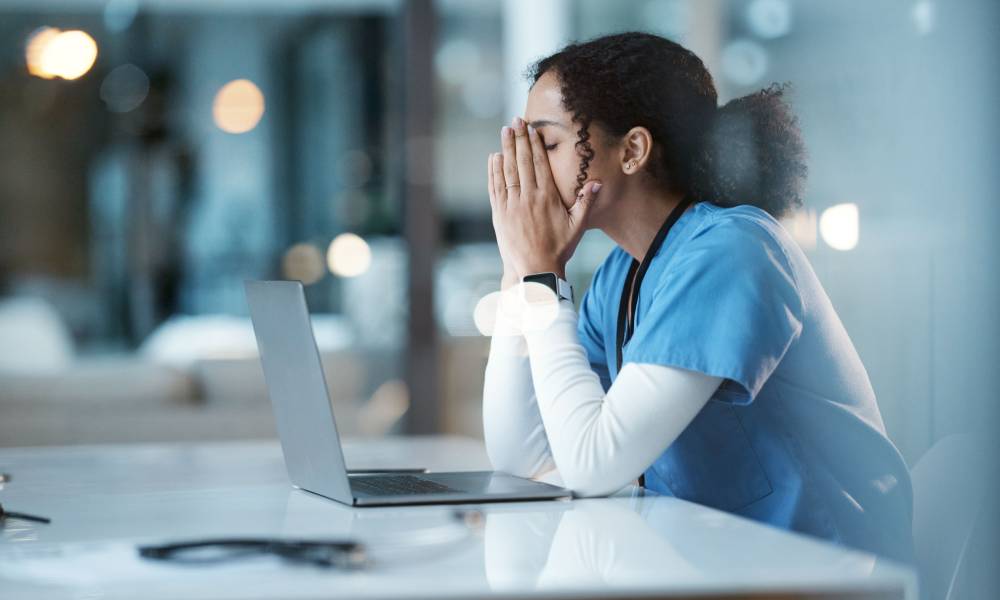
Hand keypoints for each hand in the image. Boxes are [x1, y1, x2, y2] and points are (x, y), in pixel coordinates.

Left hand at [487, 116, 601, 281]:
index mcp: (547, 198)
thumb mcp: (577, 226)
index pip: (539, 164)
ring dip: (505, 150)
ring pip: (507, 172)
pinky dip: (494, 171)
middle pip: (522, 162)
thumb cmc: (559, 248)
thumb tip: (597, 183)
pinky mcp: (500, 215)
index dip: (534, 144)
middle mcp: (528, 198)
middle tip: (515, 121)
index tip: (531, 129)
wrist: (536, 271)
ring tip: (504, 132)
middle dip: (518, 139)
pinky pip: (496, 188)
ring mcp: (512, 206)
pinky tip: (494, 158)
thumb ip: (586, 202)